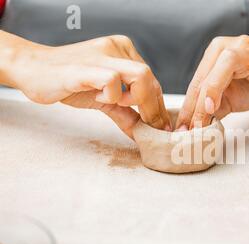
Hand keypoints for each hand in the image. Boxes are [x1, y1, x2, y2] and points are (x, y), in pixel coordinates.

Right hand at [9, 35, 170, 137]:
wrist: (31, 69)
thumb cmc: (67, 82)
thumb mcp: (103, 99)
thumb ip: (125, 113)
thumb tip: (144, 132)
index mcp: (123, 51)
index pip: (152, 80)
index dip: (158, 106)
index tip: (159, 126)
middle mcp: (117, 48)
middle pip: (151, 79)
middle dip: (154, 109)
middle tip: (151, 128)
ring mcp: (103, 54)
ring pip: (141, 75)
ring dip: (138, 100)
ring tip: (118, 105)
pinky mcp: (86, 66)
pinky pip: (114, 81)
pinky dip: (113, 96)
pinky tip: (97, 96)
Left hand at [175, 35, 248, 129]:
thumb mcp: (227, 101)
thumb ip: (210, 110)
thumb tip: (191, 127)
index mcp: (214, 55)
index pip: (198, 82)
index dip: (189, 106)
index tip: (183, 128)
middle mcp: (229, 46)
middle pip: (209, 73)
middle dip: (199, 102)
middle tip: (195, 125)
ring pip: (228, 61)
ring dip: (216, 85)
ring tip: (211, 107)